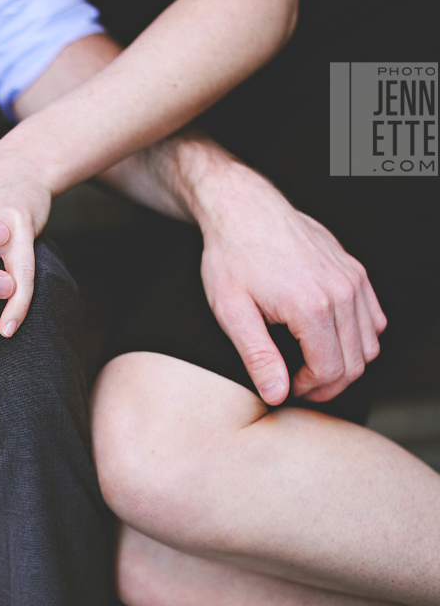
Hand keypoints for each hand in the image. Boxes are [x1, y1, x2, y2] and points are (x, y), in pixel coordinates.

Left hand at [198, 166, 386, 404]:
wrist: (242, 210)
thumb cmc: (231, 258)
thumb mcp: (231, 312)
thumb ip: (257, 356)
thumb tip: (276, 395)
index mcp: (312, 306)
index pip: (330, 370)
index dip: (309, 389)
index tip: (286, 388)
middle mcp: (342, 292)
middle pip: (355, 362)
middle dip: (328, 384)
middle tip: (298, 386)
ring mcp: (353, 279)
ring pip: (369, 343)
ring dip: (346, 363)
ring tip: (311, 367)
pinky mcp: (355, 270)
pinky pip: (374, 318)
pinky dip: (358, 338)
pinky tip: (327, 340)